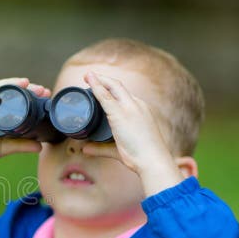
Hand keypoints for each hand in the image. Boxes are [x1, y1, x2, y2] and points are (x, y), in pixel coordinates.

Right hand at [0, 78, 49, 210]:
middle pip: (3, 90)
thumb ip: (20, 145)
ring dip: (7, 86)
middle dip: (21, 86)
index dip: (27, 92)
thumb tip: (40, 146)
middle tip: (39, 88)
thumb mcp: (3, 148)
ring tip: (22, 84)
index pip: (11, 96)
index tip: (44, 94)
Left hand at [81, 72, 184, 194]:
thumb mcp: (119, 149)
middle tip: (88, 76)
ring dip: (99, 80)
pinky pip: (105, 97)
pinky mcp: (121, 114)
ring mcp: (130, 108)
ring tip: (86, 76)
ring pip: (112, 87)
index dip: (111, 87)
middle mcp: (137, 105)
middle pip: (118, 86)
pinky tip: (89, 80)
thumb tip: (85, 149)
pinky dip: (96, 87)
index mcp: (141, 110)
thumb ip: (100, 148)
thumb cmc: (141, 157)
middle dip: (103, 79)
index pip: (125, 94)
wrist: (154, 161)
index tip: (100, 85)